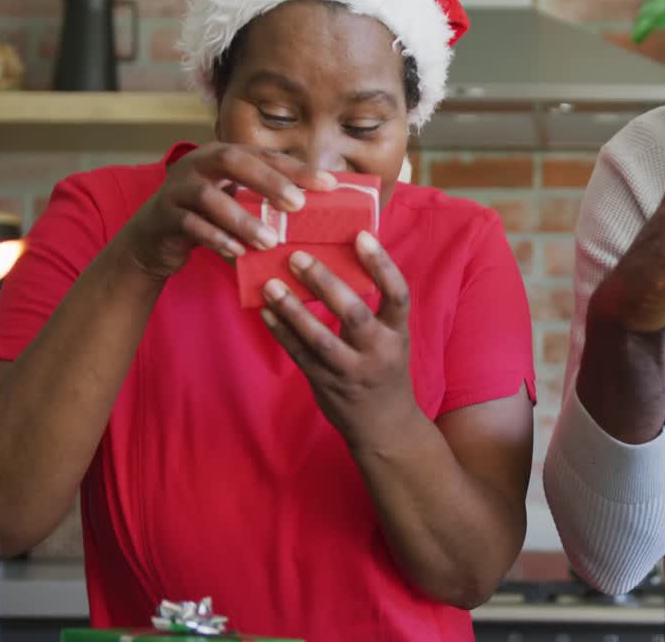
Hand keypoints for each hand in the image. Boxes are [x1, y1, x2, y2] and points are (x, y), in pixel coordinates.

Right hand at [121, 143, 337, 277]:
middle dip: (268, 181)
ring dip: (242, 220)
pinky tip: (237, 253)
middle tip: (297, 204)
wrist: (153, 240)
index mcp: (223, 156)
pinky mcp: (163, 216)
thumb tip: (322, 211)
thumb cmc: (208, 219)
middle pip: (233, 161)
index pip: (265, 156)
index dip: (297, 169)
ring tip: (270, 241)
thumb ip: (268, 202)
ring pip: (209, 197)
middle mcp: (198, 164)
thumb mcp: (238, 203)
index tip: (329, 185)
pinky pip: (190, 225)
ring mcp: (177, 188)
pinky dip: (215, 238)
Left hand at [259, 230, 416, 450]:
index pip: (397, 294)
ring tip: (271, 284)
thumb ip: (373, 310)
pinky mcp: (326, 384)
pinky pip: (300, 355)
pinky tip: (266, 311)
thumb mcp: (392, 340)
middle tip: (298, 256)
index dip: (381, 264)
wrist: (386, 428)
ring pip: (320, 338)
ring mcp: (351, 371)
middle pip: (354, 313)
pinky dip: (281, 332)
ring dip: (293, 309)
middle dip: (325, 283)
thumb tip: (342, 261)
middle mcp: (379, 351)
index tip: (361, 236)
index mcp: (398, 334)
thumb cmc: (385, 371)